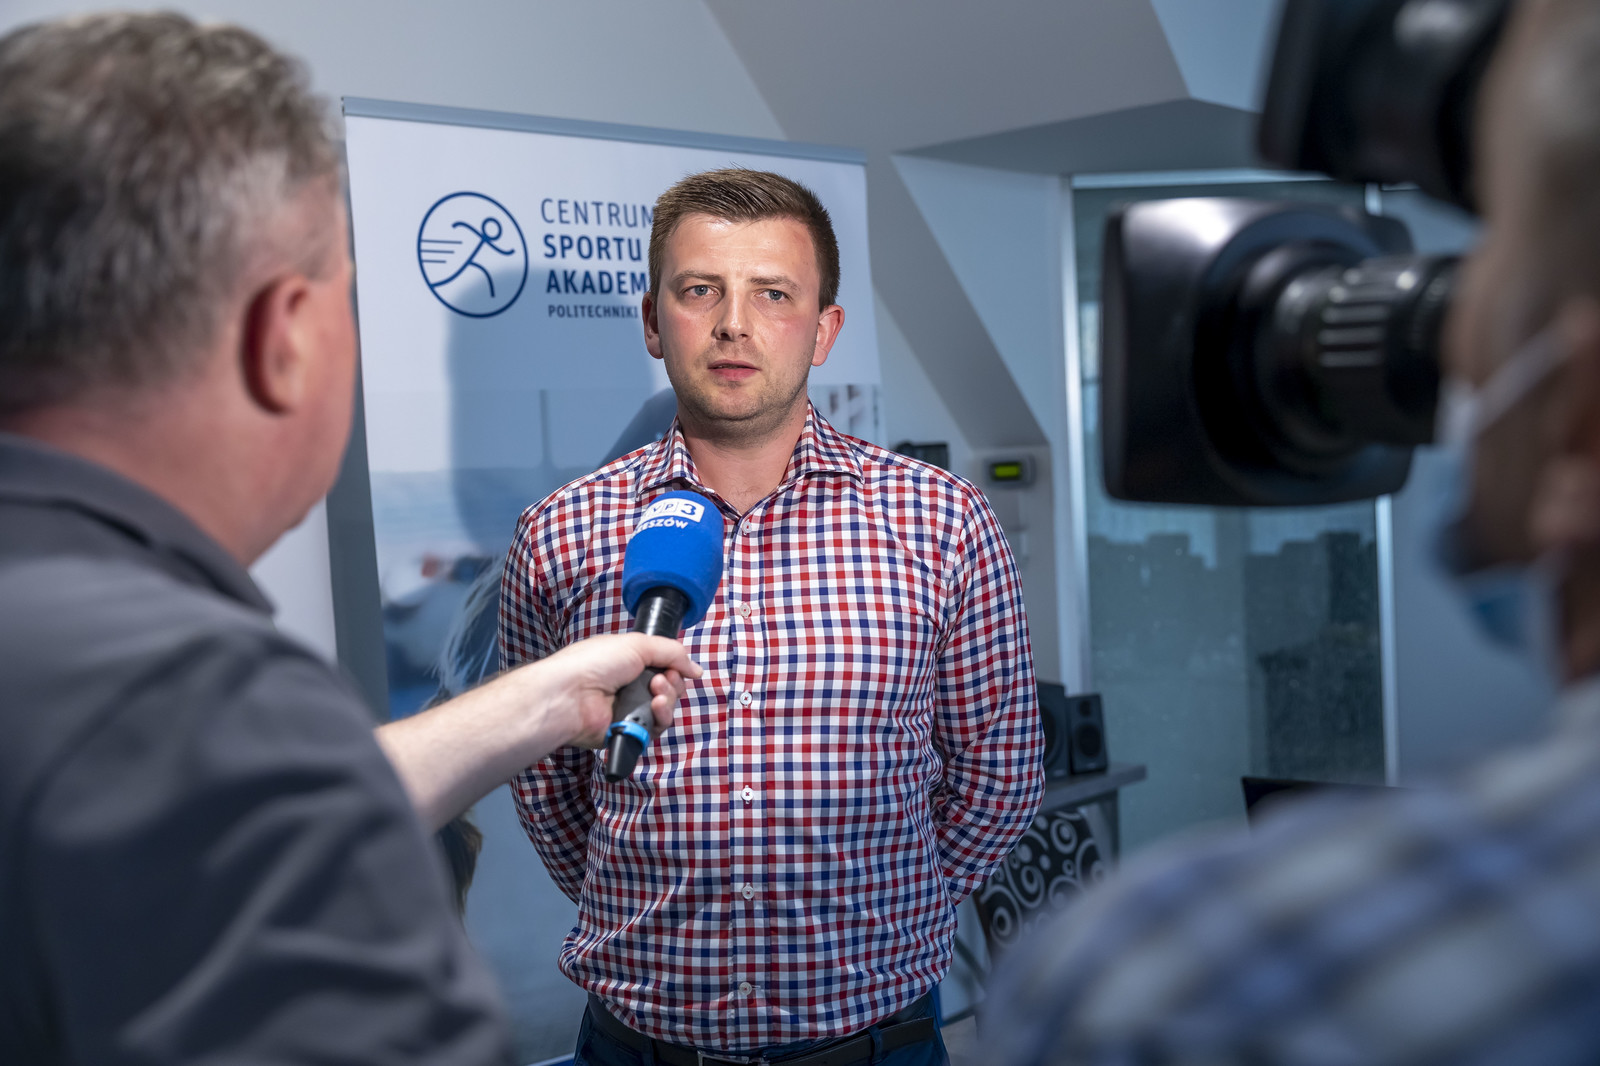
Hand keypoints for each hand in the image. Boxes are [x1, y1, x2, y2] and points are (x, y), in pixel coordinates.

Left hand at [529, 634, 701, 748]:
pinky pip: (656, 728)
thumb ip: (673, 653)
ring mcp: (629, 710)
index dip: (674, 667)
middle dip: (672, 684)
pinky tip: (653, 708)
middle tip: (659, 680)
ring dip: (667, 700)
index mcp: (629, 663)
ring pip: (666, 709)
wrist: (571, 694)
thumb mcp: (639, 644)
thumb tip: (697, 670)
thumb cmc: (596, 663)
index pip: (664, 667)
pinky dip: (660, 718)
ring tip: (655, 693)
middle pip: (670, 689)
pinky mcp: (629, 732)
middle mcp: (630, 686)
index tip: (673, 666)